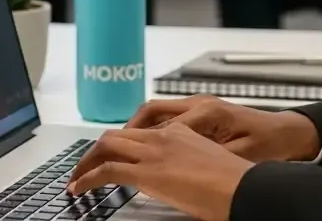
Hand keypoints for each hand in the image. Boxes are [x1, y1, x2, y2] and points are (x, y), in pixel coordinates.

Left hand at [67, 124, 250, 220]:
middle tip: (85, 167)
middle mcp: (164, 135)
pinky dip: (87, 178)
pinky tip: (79, 189)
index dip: (121, 146)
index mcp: (181, 131)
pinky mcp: (147, 171)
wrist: (244, 187)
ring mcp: (154, 151)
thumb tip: (180, 180)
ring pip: (107, 146)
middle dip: (96, 151)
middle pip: (118, 135)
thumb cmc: (237, 182)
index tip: (112, 158)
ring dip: (87, 162)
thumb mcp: (210, 165)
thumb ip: (189, 165)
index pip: (141, 132)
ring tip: (77, 178)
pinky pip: (106, 170)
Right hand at [126, 96, 321, 163]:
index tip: (117, 160)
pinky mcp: (203, 115)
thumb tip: (174, 165)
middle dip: (125, 133)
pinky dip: (150, 131)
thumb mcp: (239, 156)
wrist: (291, 133)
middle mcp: (199, 105)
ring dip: (135, 130)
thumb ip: (206, 157)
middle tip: (104, 153)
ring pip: (156, 113)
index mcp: (207, 112)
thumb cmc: (271, 143)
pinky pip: (167, 119)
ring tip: (117, 150)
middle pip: (150, 112)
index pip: (159, 127)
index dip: (137, 145)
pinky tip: (145, 148)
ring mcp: (200, 107)